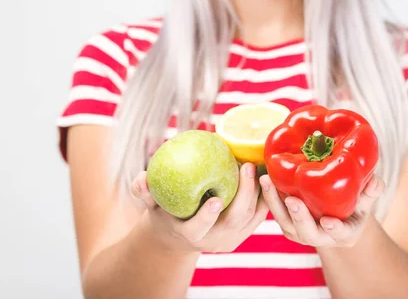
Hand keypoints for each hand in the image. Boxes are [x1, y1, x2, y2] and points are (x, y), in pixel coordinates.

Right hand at [131, 162, 267, 252]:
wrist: (181, 232)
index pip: (198, 229)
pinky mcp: (244, 233)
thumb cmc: (165, 211)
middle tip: (246, 166)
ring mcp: (232, 239)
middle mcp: (214, 241)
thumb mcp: (152, 203)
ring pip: (251, 217)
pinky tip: (267, 173)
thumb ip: (144, 191)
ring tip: (260, 165)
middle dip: (243, 194)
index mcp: (190, 234)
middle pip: (233, 221)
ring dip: (259, 192)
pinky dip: (265, 196)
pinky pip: (259, 214)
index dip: (206, 217)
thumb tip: (140, 178)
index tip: (215, 199)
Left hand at [259, 174, 384, 247]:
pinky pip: (275, 212)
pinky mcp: (287, 223)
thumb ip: (371, 192)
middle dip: (299, 217)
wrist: (336, 213)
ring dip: (274, 202)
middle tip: (293, 201)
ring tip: (267, 181)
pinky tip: (264, 177)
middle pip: (307, 232)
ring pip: (285, 221)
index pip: (339, 234)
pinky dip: (269, 197)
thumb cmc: (354, 205)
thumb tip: (376, 181)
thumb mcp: (365, 200)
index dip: (334, 228)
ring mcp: (301, 232)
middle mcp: (320, 237)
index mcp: (344, 234)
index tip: (328, 221)